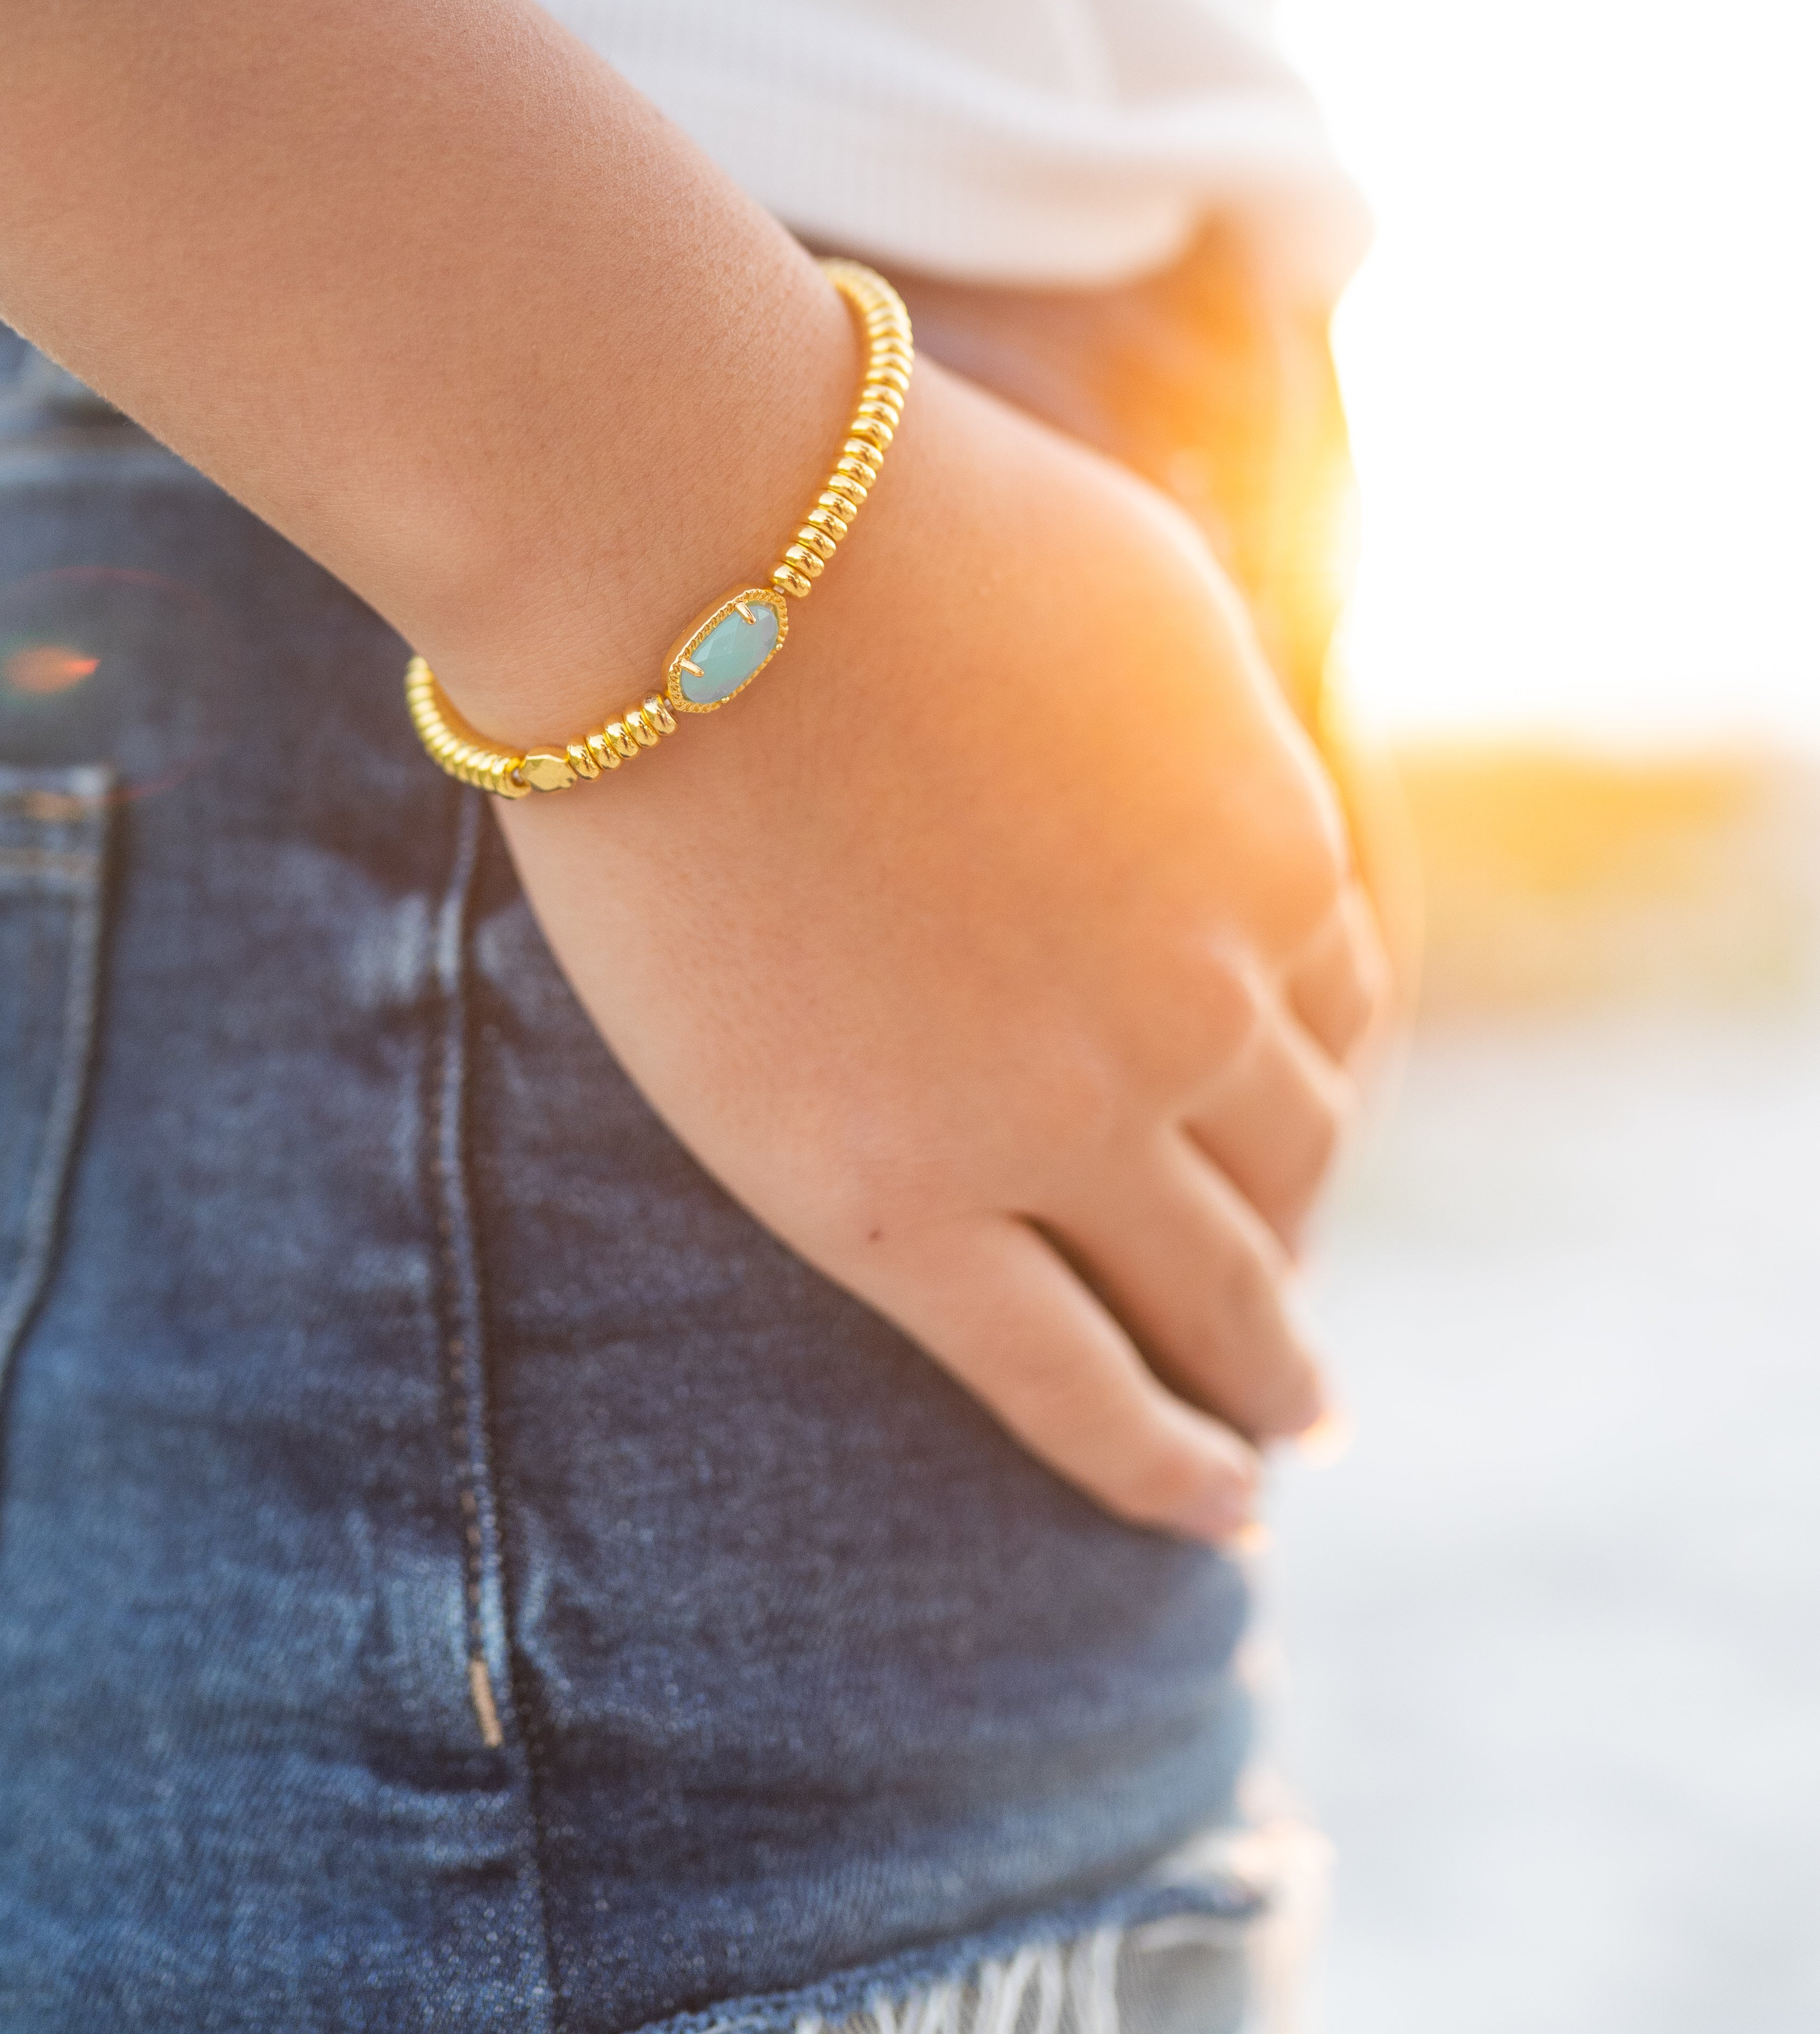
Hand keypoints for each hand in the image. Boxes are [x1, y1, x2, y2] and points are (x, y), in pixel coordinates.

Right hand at [493, 355, 1385, 1544]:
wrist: (697, 551)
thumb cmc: (882, 525)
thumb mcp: (1136, 593)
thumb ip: (1205, 715)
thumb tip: (1224, 772)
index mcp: (1270, 846)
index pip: (1337, 1012)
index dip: (1313, 1090)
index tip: (1294, 1154)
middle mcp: (1202, 998)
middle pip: (1292, 1166)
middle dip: (1294, 1241)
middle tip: (1296, 1328)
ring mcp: (1060, 1114)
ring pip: (1216, 1290)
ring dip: (1261, 1371)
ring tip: (1272, 1434)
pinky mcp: (897, 1198)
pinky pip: (1067, 1381)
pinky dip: (1158, 1461)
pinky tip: (1212, 1507)